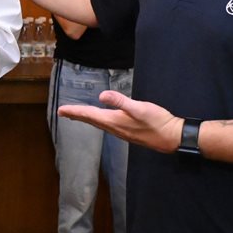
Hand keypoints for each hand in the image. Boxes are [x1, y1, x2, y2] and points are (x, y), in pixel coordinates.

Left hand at [58, 90, 181, 153]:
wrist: (172, 137)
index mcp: (114, 121)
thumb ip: (121, 101)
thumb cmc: (157, 122)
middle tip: (63, 112)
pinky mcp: (128, 132)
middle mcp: (115, 128)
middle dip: (76, 115)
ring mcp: (121, 132)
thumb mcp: (139, 108)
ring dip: (86, 119)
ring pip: (98, 124)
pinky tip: (101, 120)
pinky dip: (98, 121)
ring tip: (77, 115)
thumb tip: (102, 95)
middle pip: (91, 120)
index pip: (89, 115)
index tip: (60, 110)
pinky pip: (107, 126)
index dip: (74, 111)